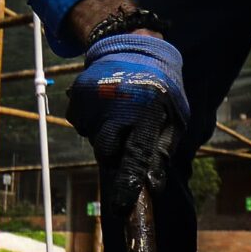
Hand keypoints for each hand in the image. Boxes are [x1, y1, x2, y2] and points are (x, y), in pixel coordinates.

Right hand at [68, 32, 187, 211]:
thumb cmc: (160, 87)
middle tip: (125, 132)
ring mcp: (94, 100)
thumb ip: (162, 149)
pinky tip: (106, 104)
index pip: (136, 155)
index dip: (129, 182)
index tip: (121, 206)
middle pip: (106, 151)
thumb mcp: (172, 115)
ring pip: (93, 137)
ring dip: (104, 132)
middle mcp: (117, 105)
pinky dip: (92, 120)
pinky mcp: (78, 96)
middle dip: (114, 150)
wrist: (132, 45)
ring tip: (118, 111)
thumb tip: (153, 185)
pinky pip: (81, 123)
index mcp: (147, 111)